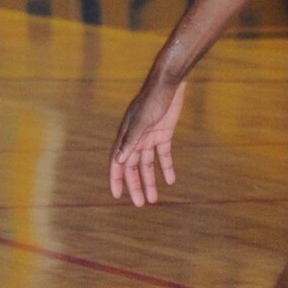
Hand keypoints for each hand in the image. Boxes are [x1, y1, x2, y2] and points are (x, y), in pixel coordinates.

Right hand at [109, 76, 186, 207]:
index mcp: (126, 136)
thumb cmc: (152, 100)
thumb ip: (130, 141)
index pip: (118, 162)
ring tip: (154, 199)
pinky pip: (163, 155)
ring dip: (150, 180)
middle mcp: (135, 138)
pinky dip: (167, 167)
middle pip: (133, 167)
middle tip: (140, 204)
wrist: (169, 83)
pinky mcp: (163, 134)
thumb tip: (119, 161)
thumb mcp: (141, 122)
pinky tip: (171, 180)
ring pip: (148, 164)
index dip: (116, 179)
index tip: (117, 196)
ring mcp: (149, 137)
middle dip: (136, 185)